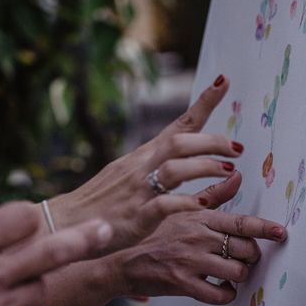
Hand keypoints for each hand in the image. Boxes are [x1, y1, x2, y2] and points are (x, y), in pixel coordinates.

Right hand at [49, 75, 243, 253]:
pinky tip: (202, 204)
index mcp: (144, 155)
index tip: (223, 80)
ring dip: (205, 166)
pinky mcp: (137, 216)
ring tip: (229, 170)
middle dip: (212, 141)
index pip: (178, 123)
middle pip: (180, 141)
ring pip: (175, 167)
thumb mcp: (133, 175)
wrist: (67, 225)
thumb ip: (161, 165)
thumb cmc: (105, 201)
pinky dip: (185, 201)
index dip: (203, 102)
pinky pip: (164, 204)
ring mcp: (138, 189)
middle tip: (238, 148)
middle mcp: (142, 166)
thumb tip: (188, 156)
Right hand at [106, 172, 286, 303]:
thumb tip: (237, 176)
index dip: (265, 228)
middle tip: (243, 258)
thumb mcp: (184, 210)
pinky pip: (219, 294)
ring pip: (237, 272)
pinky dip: (226, 294)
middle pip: (245, 249)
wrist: (125, 262)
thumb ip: (214, 195)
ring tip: (231, 274)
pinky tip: (221, 289)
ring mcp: (191, 260)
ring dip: (240, 276)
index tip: (281, 232)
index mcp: (201, 217)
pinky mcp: (183, 283)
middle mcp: (198, 237)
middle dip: (251, 257)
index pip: (241, 222)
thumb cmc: (159, 236)